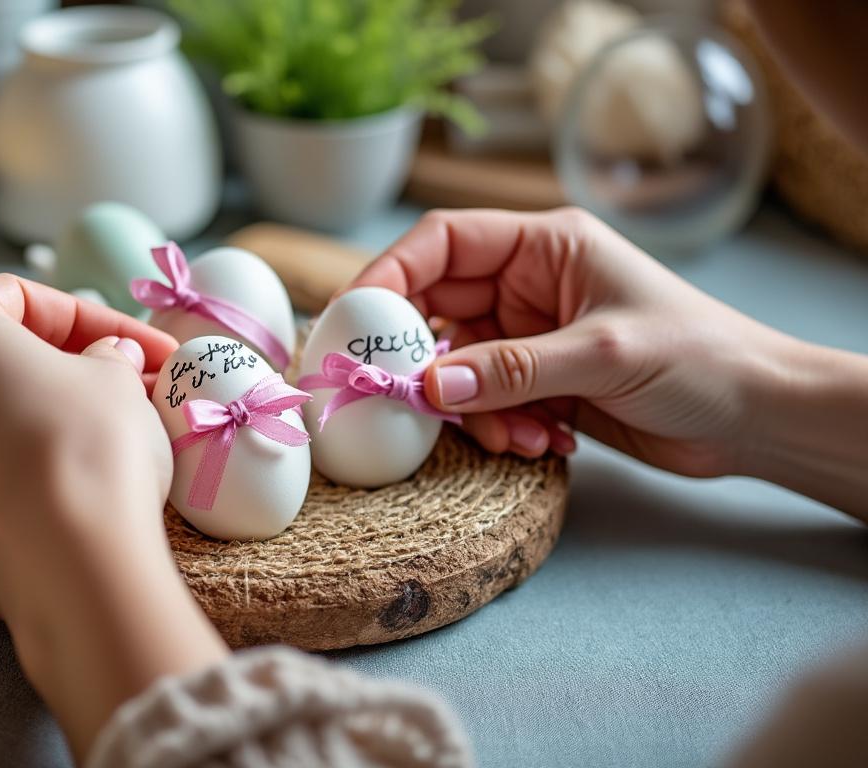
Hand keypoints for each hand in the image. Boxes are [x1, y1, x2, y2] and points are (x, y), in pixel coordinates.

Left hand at [0, 274, 227, 756]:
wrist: (75, 572)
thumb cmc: (91, 447)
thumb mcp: (118, 377)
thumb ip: (105, 354)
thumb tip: (106, 359)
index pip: (16, 299)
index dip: (90, 319)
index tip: (141, 346)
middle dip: (49, 372)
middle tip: (117, 388)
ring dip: (22, 429)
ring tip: (88, 449)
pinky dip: (5, 487)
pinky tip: (58, 503)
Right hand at [346, 207, 800, 476]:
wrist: (757, 418)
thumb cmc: (701, 358)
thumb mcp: (603, 356)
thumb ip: (511, 369)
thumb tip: (428, 387)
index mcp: (545, 246)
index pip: (442, 242)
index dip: (389, 274)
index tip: (353, 321)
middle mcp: (528, 285)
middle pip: (437, 309)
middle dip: (426, 360)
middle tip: (408, 399)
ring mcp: (529, 336)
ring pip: (456, 368)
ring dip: (475, 410)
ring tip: (520, 435)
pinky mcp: (538, 383)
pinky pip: (485, 403)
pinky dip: (501, 428)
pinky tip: (548, 442)